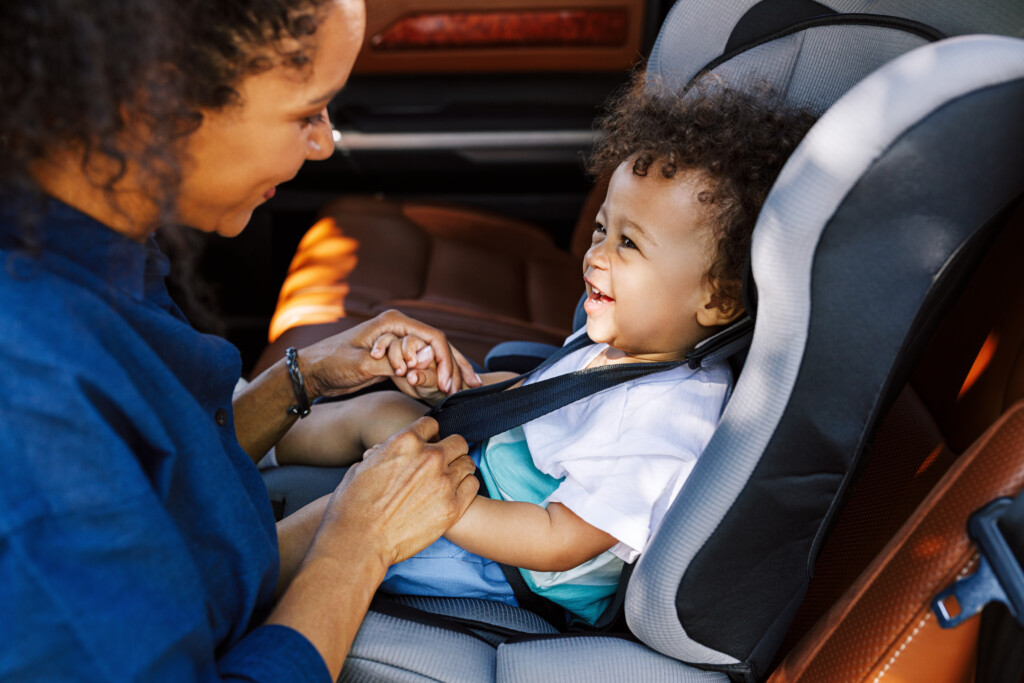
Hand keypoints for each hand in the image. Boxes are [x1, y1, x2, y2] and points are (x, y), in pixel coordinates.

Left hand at [299, 310, 480, 399]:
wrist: (312, 371)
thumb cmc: (331, 363)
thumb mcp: (360, 364)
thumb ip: (389, 364)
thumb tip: (414, 369)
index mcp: (394, 323)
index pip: (433, 338)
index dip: (446, 361)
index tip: (449, 385)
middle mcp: (401, 329)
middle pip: (440, 344)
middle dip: (458, 365)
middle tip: (473, 386)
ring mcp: (399, 343)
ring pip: (435, 354)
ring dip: (452, 370)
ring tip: (472, 386)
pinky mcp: (396, 357)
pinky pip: (424, 364)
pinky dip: (439, 375)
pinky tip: (452, 387)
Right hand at [315, 417, 478, 567]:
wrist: (360, 541)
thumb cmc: (353, 507)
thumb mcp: (362, 466)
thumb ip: (382, 453)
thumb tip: (385, 451)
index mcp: (405, 441)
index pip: (431, 425)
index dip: (428, 436)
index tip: (426, 447)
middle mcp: (429, 457)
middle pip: (457, 441)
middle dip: (450, 450)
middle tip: (443, 464)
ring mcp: (444, 481)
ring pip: (468, 462)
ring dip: (459, 469)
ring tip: (449, 480)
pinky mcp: (453, 506)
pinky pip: (472, 485)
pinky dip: (466, 487)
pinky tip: (454, 494)